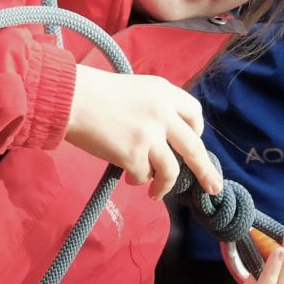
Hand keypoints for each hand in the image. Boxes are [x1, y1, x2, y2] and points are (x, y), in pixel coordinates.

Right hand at [65, 66, 221, 198]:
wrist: (70, 98)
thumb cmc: (92, 93)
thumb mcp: (134, 89)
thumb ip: (153, 107)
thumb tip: (162, 136)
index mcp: (164, 92)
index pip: (194, 113)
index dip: (196, 131)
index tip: (192, 141)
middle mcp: (163, 113)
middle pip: (194, 147)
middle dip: (205, 170)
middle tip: (213, 187)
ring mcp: (150, 135)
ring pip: (171, 170)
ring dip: (164, 185)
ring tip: (154, 193)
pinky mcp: (134, 154)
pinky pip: (144, 176)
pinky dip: (137, 179)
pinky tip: (128, 177)